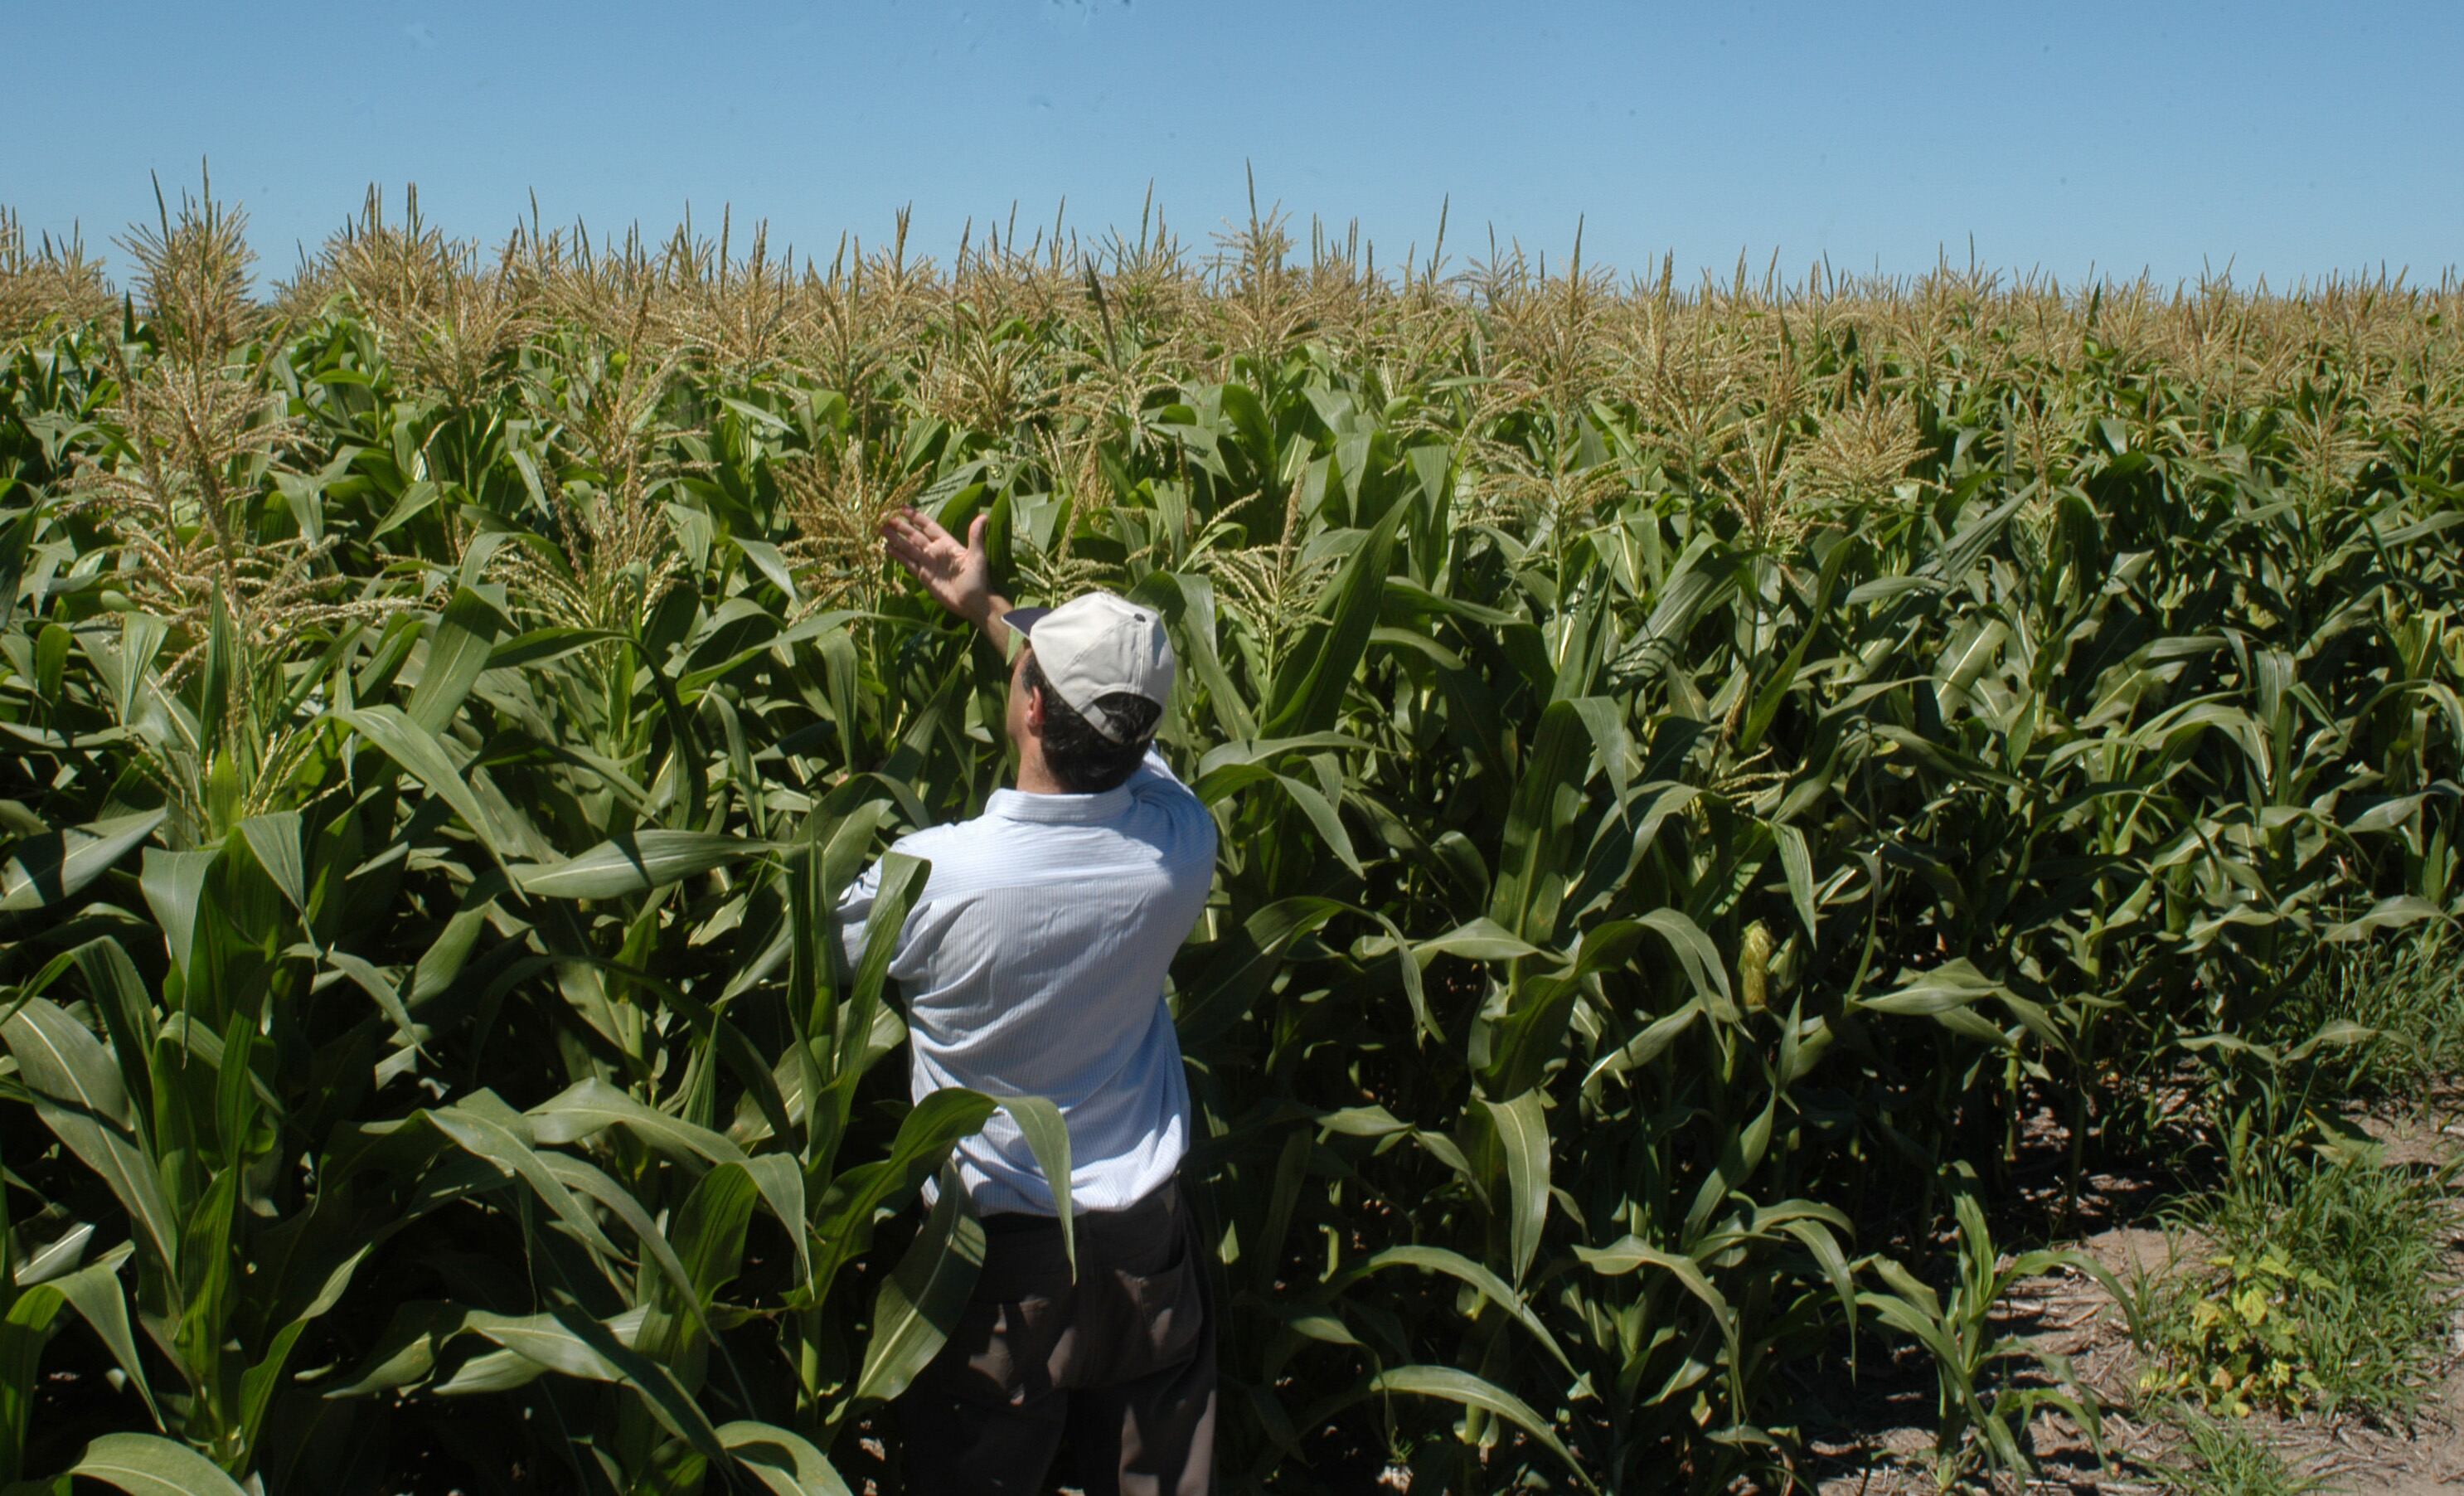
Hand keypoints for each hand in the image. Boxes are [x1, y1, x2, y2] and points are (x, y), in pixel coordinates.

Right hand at [879, 506, 1009, 640]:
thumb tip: (984, 516)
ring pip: (908, 548)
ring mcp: (927, 563)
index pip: (928, 526)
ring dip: (896, 539)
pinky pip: (908, 563)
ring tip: (881, 529)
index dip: (916, 517)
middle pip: (914, 535)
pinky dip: (898, 556)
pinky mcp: (923, 576)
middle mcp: (935, 551)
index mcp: (946, 543)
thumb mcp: (977, 556)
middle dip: (901, 526)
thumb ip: (975, 536)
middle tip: (885, 517)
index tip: (902, 507)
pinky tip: (888, 548)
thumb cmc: (977, 579)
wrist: (972, 603)